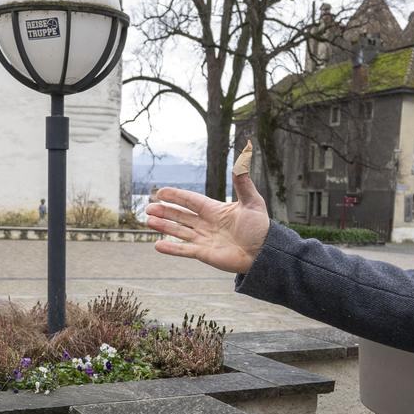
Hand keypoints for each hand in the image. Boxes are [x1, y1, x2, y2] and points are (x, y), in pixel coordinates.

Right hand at [144, 171, 270, 274]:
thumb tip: (241, 160)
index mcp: (214, 209)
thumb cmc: (260, 227)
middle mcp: (206, 224)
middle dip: (164, 211)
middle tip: (148, 208)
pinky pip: (184, 250)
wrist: (265, 252)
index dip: (175, 196)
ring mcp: (204, 239)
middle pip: (180, 215)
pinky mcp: (205, 254)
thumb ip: (243, 183)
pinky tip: (158, 245)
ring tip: (148, 221)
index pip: (190, 201)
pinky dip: (171, 249)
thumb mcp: (253, 202)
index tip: (160, 192)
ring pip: (179, 231)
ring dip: (164, 226)